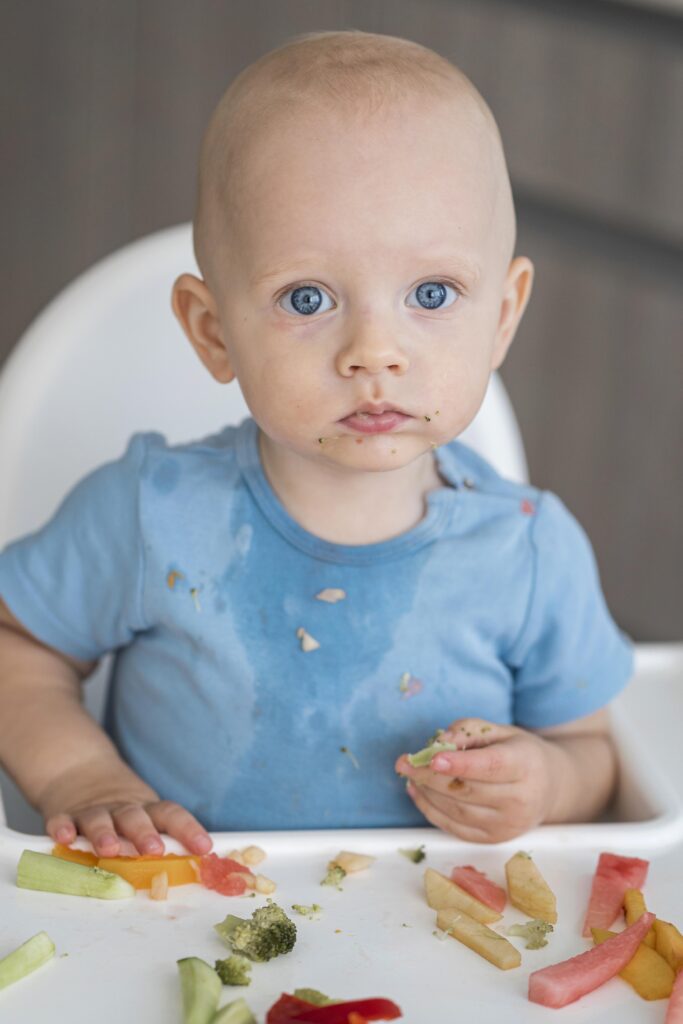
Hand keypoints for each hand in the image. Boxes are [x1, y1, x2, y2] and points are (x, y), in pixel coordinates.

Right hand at [38, 760, 212, 857]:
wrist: (80, 773)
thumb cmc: (122, 811)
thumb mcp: (146, 817)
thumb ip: (165, 839)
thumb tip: (198, 867)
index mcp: (146, 810)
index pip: (171, 815)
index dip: (189, 829)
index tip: (204, 847)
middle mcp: (122, 809)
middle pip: (135, 816)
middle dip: (145, 833)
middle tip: (154, 849)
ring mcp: (92, 811)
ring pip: (99, 819)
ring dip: (105, 833)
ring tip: (109, 849)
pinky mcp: (64, 814)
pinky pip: (62, 820)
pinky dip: (63, 828)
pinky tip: (65, 838)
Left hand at [395, 718, 563, 842]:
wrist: (549, 787)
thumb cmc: (519, 753)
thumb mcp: (500, 731)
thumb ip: (469, 731)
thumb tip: (441, 743)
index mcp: (526, 765)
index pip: (490, 766)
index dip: (460, 763)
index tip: (431, 757)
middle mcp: (521, 800)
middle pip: (468, 790)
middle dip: (430, 776)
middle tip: (404, 762)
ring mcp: (508, 825)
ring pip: (458, 811)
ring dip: (427, 793)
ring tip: (410, 775)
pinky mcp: (494, 840)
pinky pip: (456, 828)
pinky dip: (432, 811)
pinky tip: (418, 792)